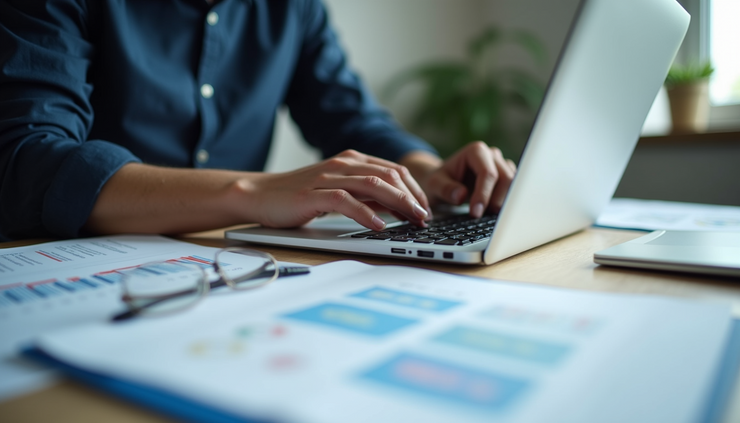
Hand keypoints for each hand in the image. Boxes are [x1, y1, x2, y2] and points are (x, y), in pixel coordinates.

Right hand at [246, 150, 430, 229]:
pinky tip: (379, 225)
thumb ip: (365, 196)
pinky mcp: (313, 193)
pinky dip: (366, 213)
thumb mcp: (339, 192)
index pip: (394, 170)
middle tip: (425, 218)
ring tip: (412, 220)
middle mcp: (343, 164)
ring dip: (398, 203)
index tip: (426, 209)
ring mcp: (328, 176)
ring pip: (372, 184)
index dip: (415, 190)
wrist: (260, 195)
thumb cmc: (300, 196)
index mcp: (352, 160)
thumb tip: (397, 208)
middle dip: (412, 197)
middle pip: (389, 175)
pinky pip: (345, 201)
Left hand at [403, 142, 516, 217]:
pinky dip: (505, 202)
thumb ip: (445, 189)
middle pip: (506, 178)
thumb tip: (461, 195)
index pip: (488, 173)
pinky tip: (492, 212)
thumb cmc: (438, 181)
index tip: (475, 213)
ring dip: (503, 202)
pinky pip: (513, 190)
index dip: (484, 195)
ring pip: (513, 185)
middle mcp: (492, 155)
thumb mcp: (434, 185)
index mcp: (476, 151)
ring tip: (486, 215)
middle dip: (497, 201)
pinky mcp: (505, 176)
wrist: (442, 182)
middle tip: (482, 217)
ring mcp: (501, 165)